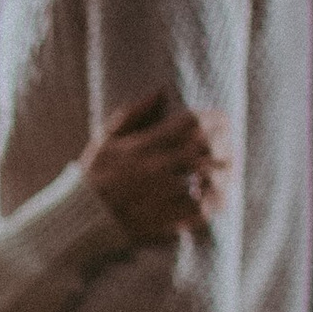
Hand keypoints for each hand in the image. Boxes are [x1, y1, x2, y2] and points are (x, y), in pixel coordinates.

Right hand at [81, 91, 228, 244]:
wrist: (81, 219)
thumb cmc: (96, 176)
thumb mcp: (107, 139)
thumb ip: (135, 113)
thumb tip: (161, 91)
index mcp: (144, 146)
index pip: (191, 123)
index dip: (213, 118)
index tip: (222, 120)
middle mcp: (156, 169)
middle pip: (207, 149)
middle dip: (225, 144)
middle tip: (231, 145)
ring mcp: (163, 196)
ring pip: (209, 180)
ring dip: (224, 173)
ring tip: (230, 169)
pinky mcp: (167, 220)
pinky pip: (203, 210)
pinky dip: (216, 201)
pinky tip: (220, 195)